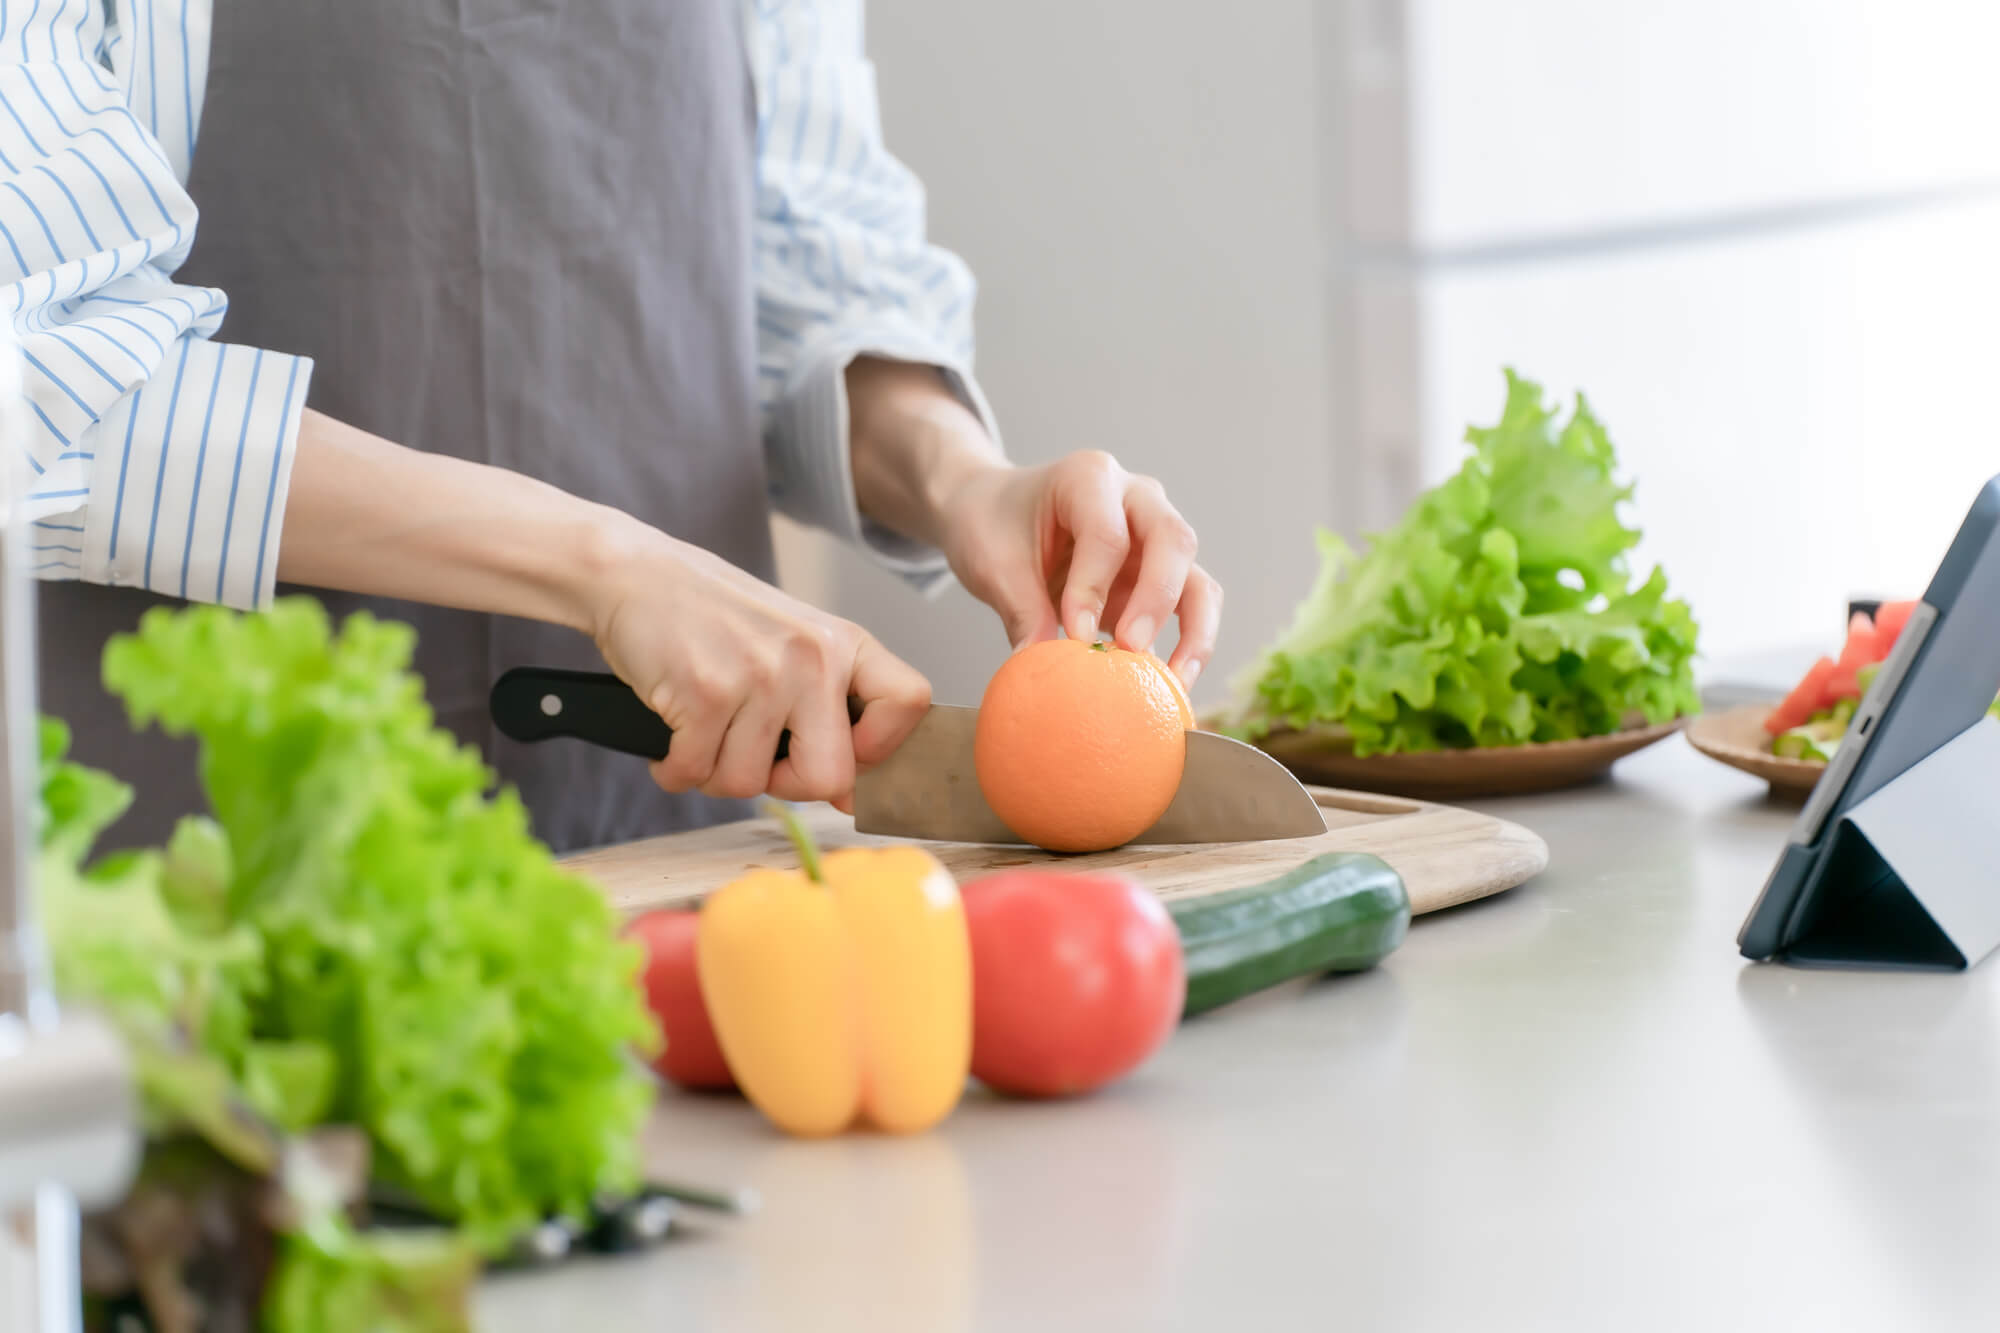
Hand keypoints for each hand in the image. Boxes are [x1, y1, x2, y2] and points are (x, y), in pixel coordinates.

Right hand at [583, 520, 931, 807]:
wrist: (636, 575)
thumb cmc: (712, 615)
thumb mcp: (792, 643)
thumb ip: (827, 706)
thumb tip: (850, 795)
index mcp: (843, 643)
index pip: (909, 703)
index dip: (881, 748)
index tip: (844, 754)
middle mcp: (811, 658)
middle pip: (828, 776)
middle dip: (783, 784)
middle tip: (753, 756)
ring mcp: (759, 676)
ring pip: (749, 784)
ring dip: (715, 772)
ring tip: (703, 731)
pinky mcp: (704, 693)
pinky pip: (695, 773)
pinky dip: (674, 768)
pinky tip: (672, 737)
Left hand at [935, 452, 1221, 687]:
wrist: (993, 513)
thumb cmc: (992, 524)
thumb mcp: (993, 563)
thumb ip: (1022, 612)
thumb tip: (1042, 668)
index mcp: (1088, 478)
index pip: (1106, 533)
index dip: (1093, 588)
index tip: (1074, 635)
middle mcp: (1135, 500)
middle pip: (1173, 541)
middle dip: (1156, 601)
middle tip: (1130, 649)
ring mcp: (1154, 538)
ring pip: (1197, 578)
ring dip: (1194, 632)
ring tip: (1171, 682)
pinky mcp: (1159, 576)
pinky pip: (1193, 606)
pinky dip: (1191, 644)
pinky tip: (1171, 683)